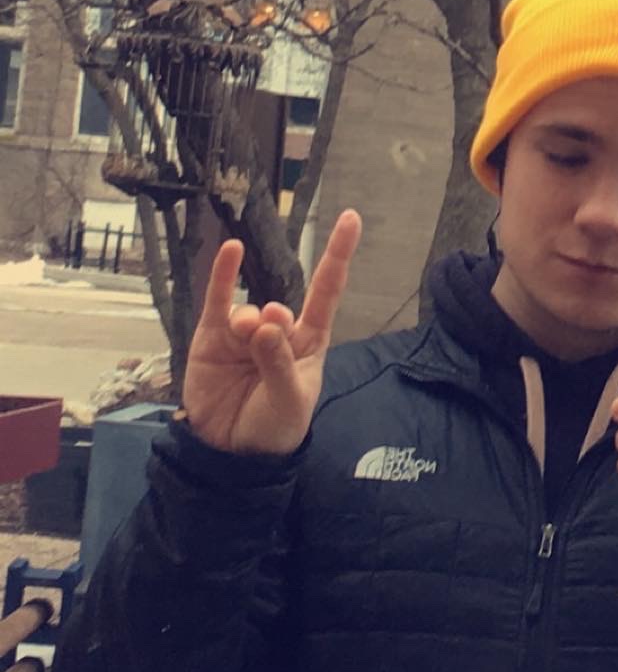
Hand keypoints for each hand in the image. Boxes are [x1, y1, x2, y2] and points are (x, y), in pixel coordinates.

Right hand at [181, 210, 361, 455]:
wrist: (231, 453)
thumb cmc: (275, 426)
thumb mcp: (288, 399)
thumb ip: (278, 363)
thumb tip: (264, 324)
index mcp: (309, 341)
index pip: (327, 290)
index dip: (338, 255)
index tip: (351, 218)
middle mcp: (279, 331)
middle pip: (279, 310)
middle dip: (273, 322)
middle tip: (262, 340)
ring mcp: (244, 333)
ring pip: (248, 311)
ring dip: (247, 321)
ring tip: (243, 338)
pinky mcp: (213, 339)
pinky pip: (219, 300)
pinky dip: (223, 274)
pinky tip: (229, 250)